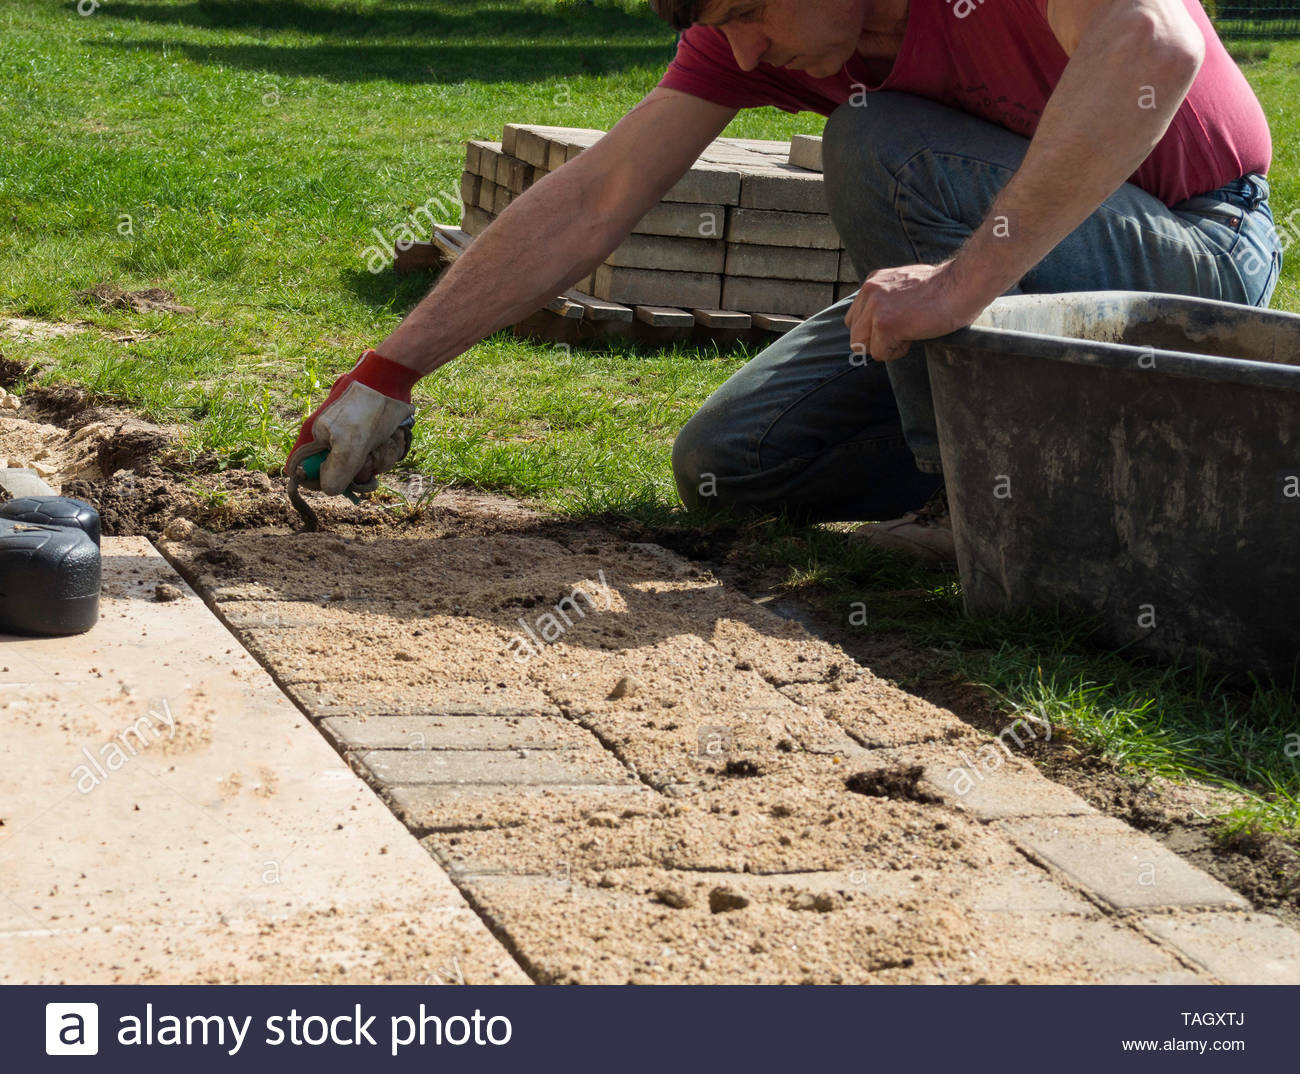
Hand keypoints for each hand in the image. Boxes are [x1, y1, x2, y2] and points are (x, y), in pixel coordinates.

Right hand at [285, 350, 418, 494]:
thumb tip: (328, 490)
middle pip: (345, 474)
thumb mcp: (348, 446)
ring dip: (381, 456)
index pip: (309, 472)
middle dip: (364, 468)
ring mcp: (355, 438)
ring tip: (384, 438)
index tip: (348, 481)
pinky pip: (382, 454)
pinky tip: (393, 434)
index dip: (328, 482)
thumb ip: (335, 472)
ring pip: (368, 465)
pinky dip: (391, 447)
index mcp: (318, 438)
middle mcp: (334, 439)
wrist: (393, 381)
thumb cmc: (368, 410)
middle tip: (370, 455)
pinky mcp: (375, 436)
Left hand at [844, 261, 991, 361]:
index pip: (856, 318)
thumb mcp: (906, 284)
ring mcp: (875, 309)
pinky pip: (880, 354)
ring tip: (909, 334)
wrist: (963, 284)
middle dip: (875, 341)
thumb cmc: (945, 287)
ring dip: (885, 347)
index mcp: (873, 282)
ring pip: (862, 346)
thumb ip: (887, 299)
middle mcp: (869, 292)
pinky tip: (915, 335)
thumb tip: (880, 321)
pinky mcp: (885, 325)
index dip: (874, 330)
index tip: (898, 325)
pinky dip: (897, 352)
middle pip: (854, 334)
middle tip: (903, 333)